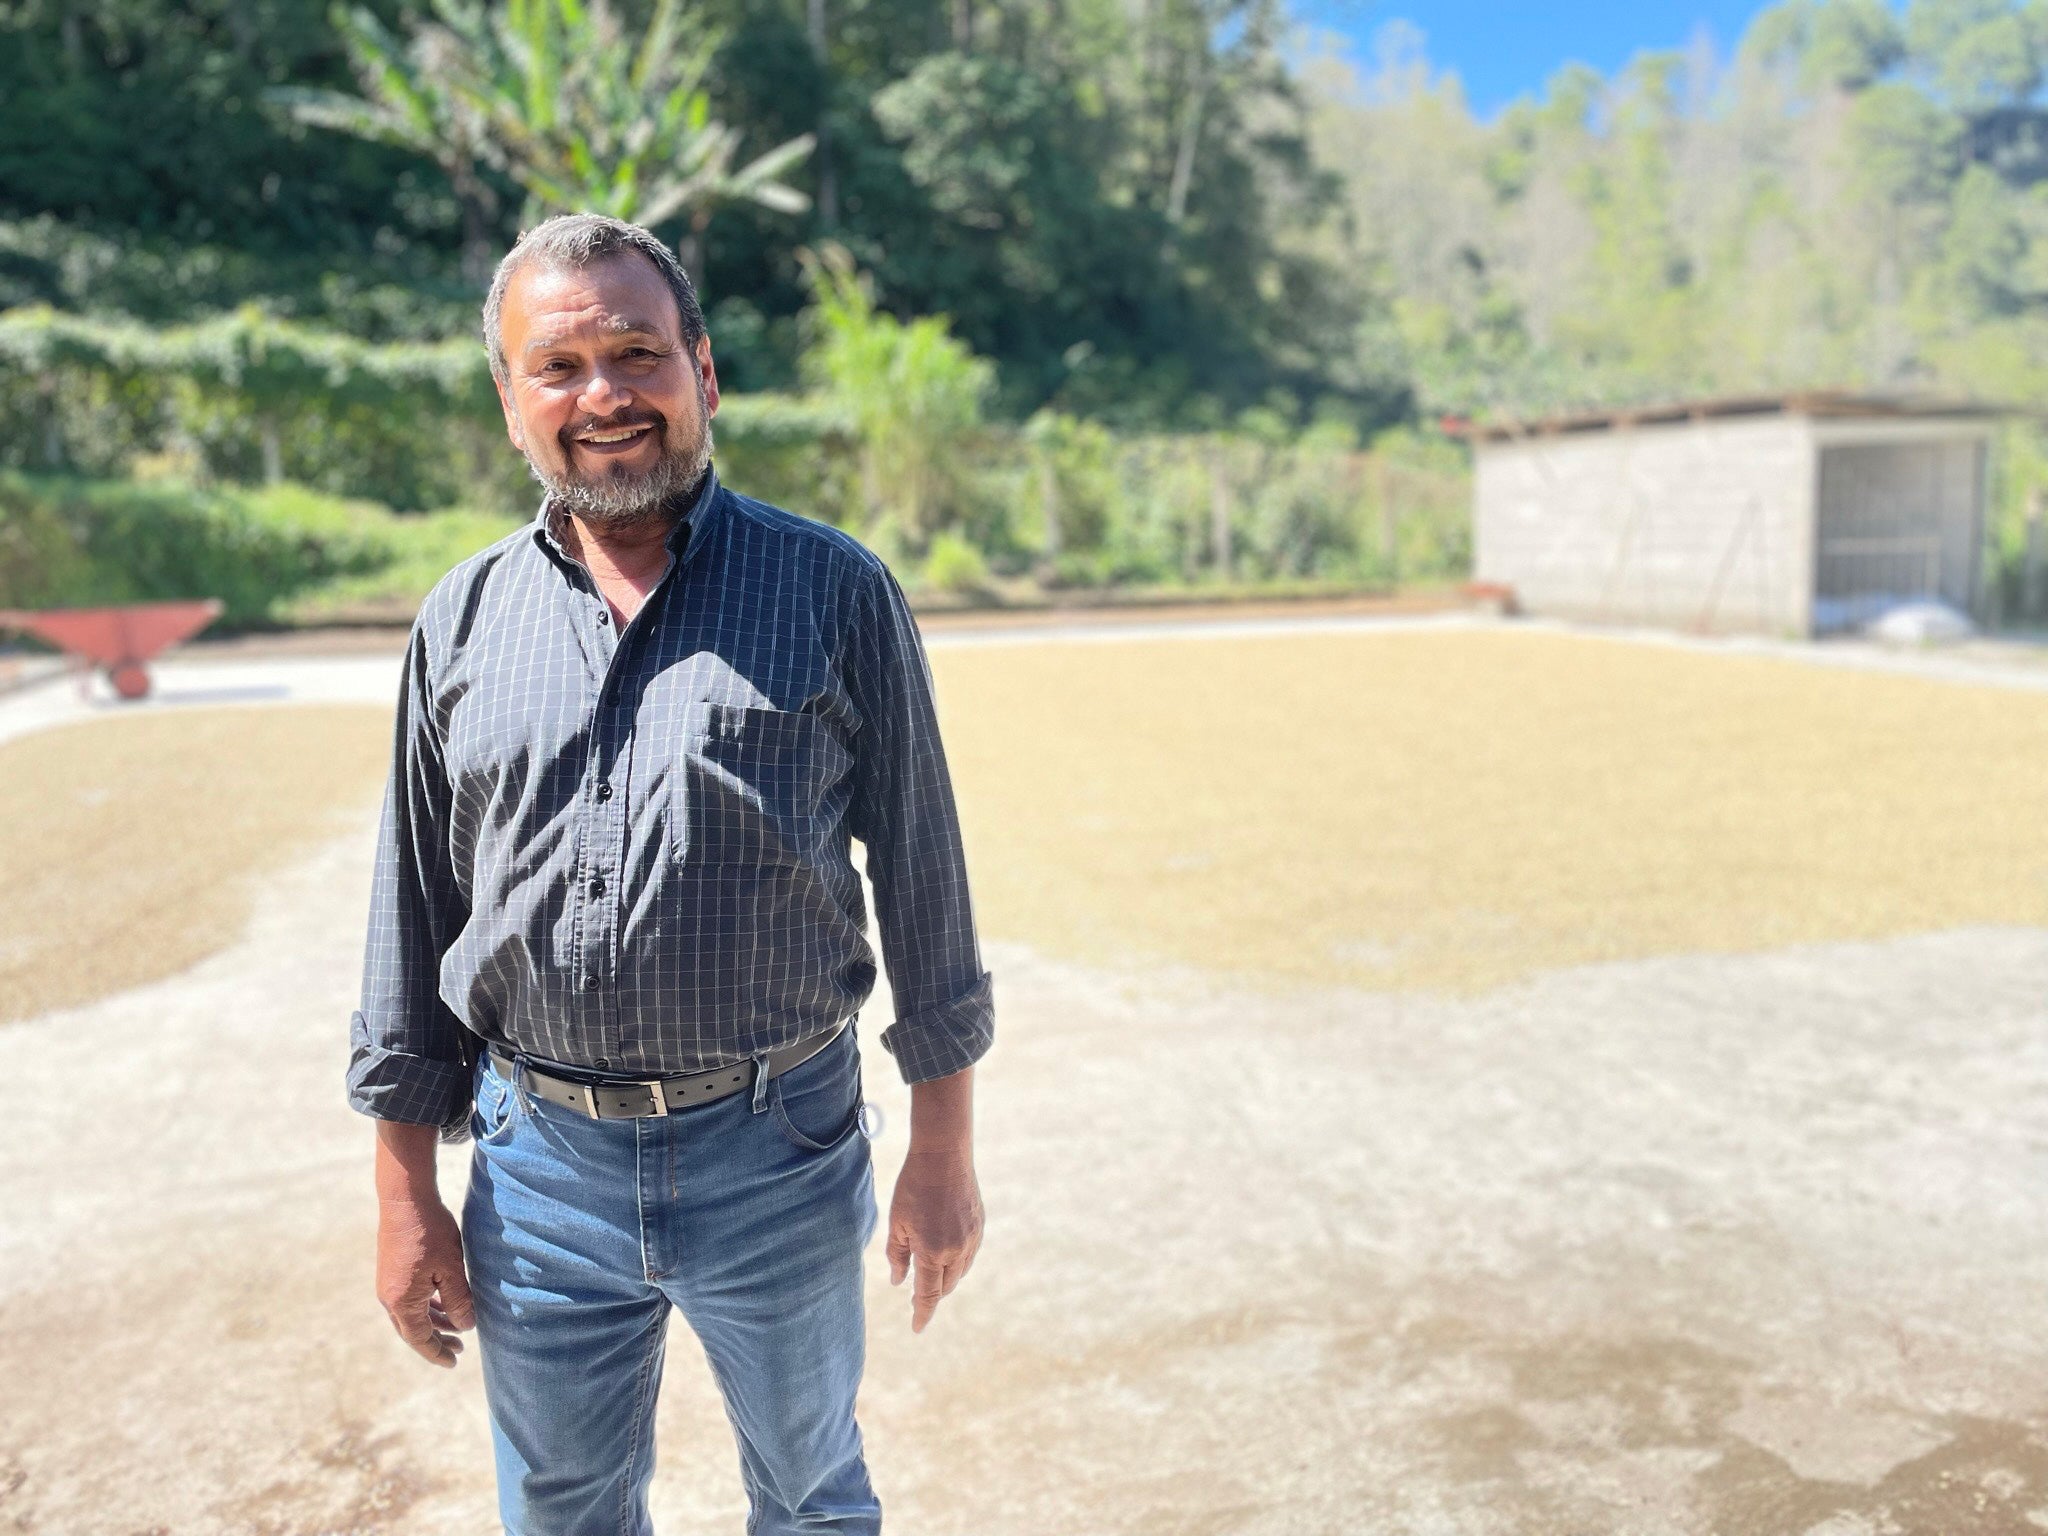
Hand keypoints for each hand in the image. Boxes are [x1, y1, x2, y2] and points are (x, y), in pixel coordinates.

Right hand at [376, 1195, 474, 1367]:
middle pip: (413, 1330)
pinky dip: (426, 1307)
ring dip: (432, 1323)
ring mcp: (387, 1284)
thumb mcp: (451, 1269)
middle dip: (436, 1341)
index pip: (420, 1339)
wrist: (405, 1201)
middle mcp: (389, 1298)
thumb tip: (465, 1327)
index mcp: (402, 1303)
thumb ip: (458, 1301)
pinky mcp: (391, 1271)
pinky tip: (441, 1302)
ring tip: (455, 1327)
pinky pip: (408, 1299)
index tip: (454, 1362)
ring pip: (411, 1314)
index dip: (437, 1353)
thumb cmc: (430, 1234)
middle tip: (459, 1350)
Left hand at [886, 1142, 983, 1332]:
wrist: (944, 1156)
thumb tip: (899, 1282)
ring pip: (959, 1273)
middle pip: (945, 1287)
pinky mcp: (980, 1226)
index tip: (916, 1328)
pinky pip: (969, 1255)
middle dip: (932, 1296)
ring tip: (929, 1275)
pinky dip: (957, 1262)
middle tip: (916, 1298)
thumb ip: (897, 1256)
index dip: (922, 1314)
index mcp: (932, 1252)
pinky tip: (945, 1255)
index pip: (928, 1295)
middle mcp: (956, 1250)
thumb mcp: (897, 1223)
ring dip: (945, 1279)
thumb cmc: (914, 1188)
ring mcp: (972, 1239)